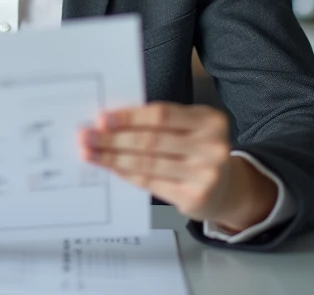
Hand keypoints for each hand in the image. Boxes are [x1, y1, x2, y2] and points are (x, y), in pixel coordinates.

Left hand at [79, 102, 277, 232]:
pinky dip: (125, 174)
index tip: (101, 118)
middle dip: (113, 139)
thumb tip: (108, 122)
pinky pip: (150, 183)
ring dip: (112, 158)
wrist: (228, 189)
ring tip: (89, 153)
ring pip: (147, 164)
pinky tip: (109, 167)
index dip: (129, 117)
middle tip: (85, 136)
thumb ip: (158, 123)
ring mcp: (205, 175)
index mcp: (209, 120)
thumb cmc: (197, 150)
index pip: (161, 115)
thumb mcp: (189, 128)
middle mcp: (212, 147)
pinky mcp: (194, 198)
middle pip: (151, 141)